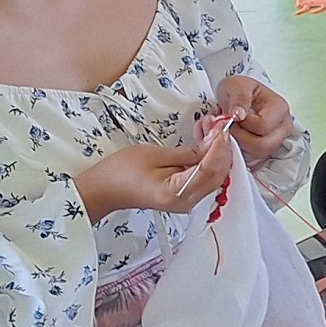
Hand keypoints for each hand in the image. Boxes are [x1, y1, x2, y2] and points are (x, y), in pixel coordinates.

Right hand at [75, 135, 229, 219]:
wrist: (103, 189)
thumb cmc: (121, 173)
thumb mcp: (156, 155)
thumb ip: (188, 152)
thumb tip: (212, 144)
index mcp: (178, 193)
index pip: (210, 169)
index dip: (220, 147)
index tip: (222, 128)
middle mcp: (188, 202)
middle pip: (218, 174)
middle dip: (221, 148)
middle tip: (217, 125)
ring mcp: (188, 201)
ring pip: (215, 175)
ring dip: (216, 152)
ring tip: (209, 129)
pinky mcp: (186, 195)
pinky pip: (205, 177)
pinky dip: (209, 159)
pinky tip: (205, 143)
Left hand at [211, 74, 297, 163]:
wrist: (235, 97)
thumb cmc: (238, 90)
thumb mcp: (236, 85)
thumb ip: (239, 98)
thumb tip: (239, 115)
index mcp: (280, 109)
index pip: (263, 127)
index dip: (244, 124)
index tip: (234, 115)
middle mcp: (283, 129)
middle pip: (263, 146)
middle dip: (240, 138)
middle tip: (230, 125)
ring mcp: (276, 143)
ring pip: (256, 156)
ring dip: (237, 145)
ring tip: (231, 130)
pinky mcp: (265, 153)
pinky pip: (251, 162)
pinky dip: (237, 153)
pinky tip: (232, 139)